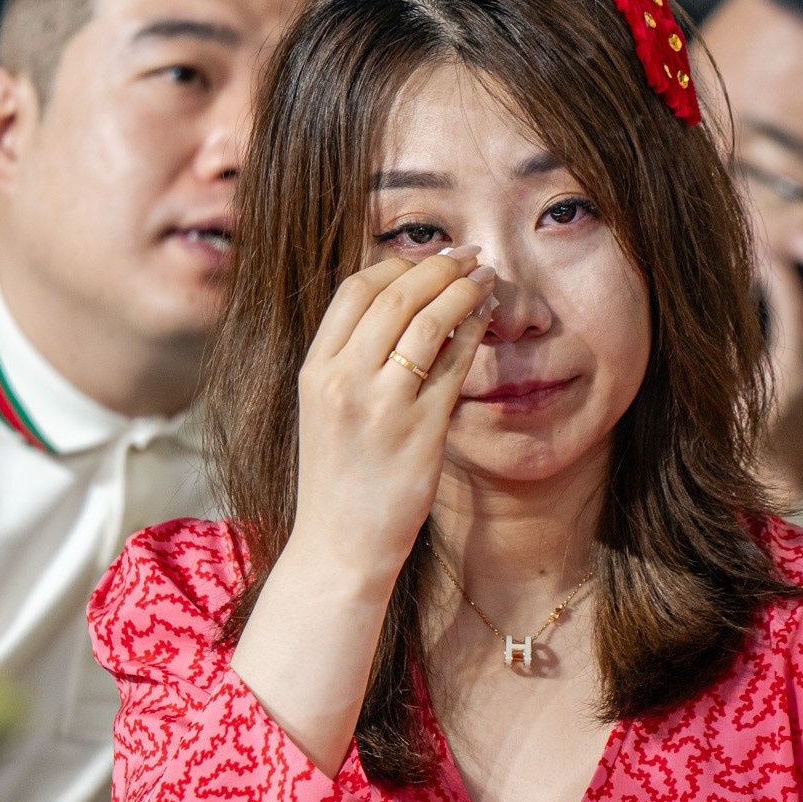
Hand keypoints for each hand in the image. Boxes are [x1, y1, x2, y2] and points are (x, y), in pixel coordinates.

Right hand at [289, 246, 497, 583]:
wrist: (339, 546)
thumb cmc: (338, 477)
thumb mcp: (326, 409)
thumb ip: (351, 359)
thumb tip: (399, 303)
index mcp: (315, 371)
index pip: (354, 290)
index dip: (395, 264)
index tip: (425, 259)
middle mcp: (343, 381)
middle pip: (395, 296)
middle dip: (438, 267)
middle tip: (467, 255)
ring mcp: (382, 406)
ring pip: (428, 323)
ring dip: (463, 291)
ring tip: (486, 279)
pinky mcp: (420, 431)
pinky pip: (454, 366)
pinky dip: (473, 332)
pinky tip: (487, 319)